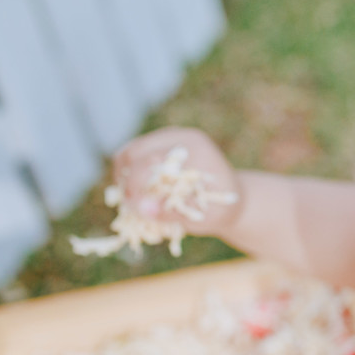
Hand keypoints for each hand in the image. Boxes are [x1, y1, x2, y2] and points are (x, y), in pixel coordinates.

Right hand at [111, 127, 241, 237]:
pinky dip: (127, 174)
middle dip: (127, 180)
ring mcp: (168, 137)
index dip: (136, 184)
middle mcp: (181, 137)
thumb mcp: (203, 217)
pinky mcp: (158, 144)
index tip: (133, 207)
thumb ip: (172, 213)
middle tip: (129, 205)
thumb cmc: (219, 210)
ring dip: (124, 177)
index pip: (154, 160)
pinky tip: (135, 193)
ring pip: (128, 152)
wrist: (230, 200)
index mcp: (196, 149)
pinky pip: (130, 155)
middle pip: (135, 151)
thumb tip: (142, 209)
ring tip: (132, 199)